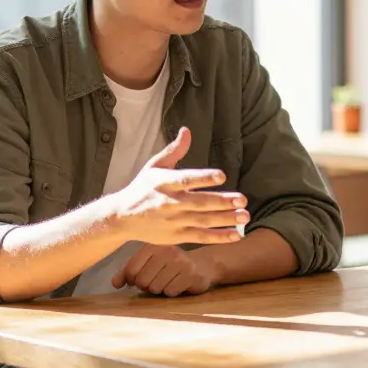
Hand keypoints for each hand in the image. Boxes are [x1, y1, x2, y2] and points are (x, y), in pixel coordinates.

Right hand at [105, 127, 248, 245]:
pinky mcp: (176, 236)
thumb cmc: (142, 188)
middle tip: (243, 199)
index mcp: (164, 183)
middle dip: (222, 202)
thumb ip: (174, 150)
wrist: (123, 217)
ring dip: (226, 220)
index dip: (204, 178)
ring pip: (203, 221)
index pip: (186, 179)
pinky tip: (235, 235)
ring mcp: (174, 221)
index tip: (222, 176)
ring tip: (245, 216)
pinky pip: (200, 237)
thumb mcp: (154, 166)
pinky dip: (218, 237)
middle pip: (199, 203)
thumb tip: (187, 130)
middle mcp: (169, 203)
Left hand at [113, 245, 218, 296]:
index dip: (132, 281)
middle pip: (142, 281)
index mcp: (152, 245)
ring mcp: (180, 261)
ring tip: (169, 281)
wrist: (202, 264)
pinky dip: (172, 292)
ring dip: (160, 290)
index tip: (140, 279)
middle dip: (147, 286)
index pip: (130, 270)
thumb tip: (114, 284)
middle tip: (157, 280)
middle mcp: (166, 250)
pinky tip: (179, 284)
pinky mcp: (191, 273)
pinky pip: (170, 291)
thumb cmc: (169, 265)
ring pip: (155, 288)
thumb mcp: (148, 263)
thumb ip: (128, 272)